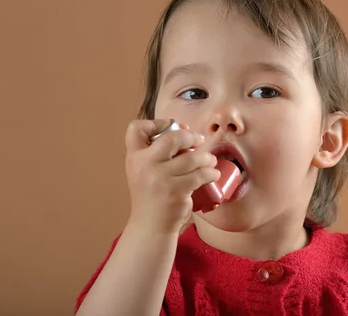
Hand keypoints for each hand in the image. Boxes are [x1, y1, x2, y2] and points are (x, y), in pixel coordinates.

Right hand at [123, 119, 219, 233]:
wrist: (150, 225)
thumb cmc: (151, 194)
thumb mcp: (143, 170)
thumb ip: (156, 152)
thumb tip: (184, 130)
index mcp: (134, 157)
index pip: (135, 128)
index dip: (156, 122)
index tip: (173, 127)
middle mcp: (144, 165)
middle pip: (172, 138)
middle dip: (190, 136)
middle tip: (199, 140)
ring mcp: (160, 178)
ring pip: (192, 157)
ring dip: (206, 157)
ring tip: (210, 160)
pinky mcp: (176, 191)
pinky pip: (200, 175)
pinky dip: (211, 172)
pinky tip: (213, 174)